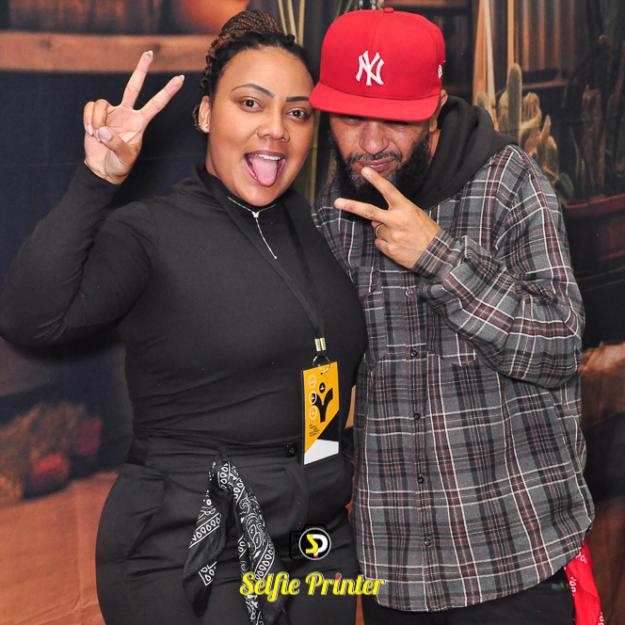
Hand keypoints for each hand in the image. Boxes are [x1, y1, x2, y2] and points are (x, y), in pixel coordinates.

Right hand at [83, 51, 184, 184]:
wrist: (102, 168)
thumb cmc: (119, 165)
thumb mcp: (124, 158)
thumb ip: (116, 144)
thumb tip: (103, 130)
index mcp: (140, 123)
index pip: (156, 104)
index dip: (168, 92)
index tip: (180, 79)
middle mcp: (127, 114)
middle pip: (134, 86)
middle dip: (141, 69)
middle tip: (150, 52)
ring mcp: (112, 112)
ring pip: (102, 103)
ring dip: (97, 120)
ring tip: (98, 136)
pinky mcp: (96, 114)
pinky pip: (90, 108)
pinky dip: (88, 120)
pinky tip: (90, 132)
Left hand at [334, 167, 440, 268]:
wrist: (437, 256)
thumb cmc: (427, 233)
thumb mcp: (416, 216)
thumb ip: (395, 214)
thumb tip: (375, 221)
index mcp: (406, 209)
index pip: (388, 191)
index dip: (376, 180)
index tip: (365, 170)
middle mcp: (397, 221)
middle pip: (369, 211)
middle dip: (351, 206)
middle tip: (337, 202)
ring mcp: (392, 236)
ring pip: (377, 230)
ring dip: (384, 232)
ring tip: (401, 236)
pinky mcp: (389, 249)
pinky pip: (379, 243)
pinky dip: (386, 243)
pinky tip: (399, 245)